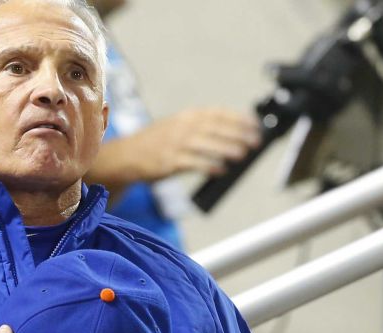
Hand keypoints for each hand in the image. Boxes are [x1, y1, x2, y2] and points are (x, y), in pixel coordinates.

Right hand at [87, 107, 259, 189]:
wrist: (127, 156)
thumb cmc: (155, 143)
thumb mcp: (176, 126)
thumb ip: (200, 127)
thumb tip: (233, 134)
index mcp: (186, 116)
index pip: (218, 113)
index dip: (239, 118)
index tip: (255, 125)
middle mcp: (182, 127)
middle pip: (216, 128)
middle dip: (238, 134)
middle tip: (255, 141)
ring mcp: (175, 144)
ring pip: (207, 144)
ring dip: (227, 148)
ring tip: (242, 154)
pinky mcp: (170, 161)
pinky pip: (194, 163)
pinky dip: (209, 166)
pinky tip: (221, 170)